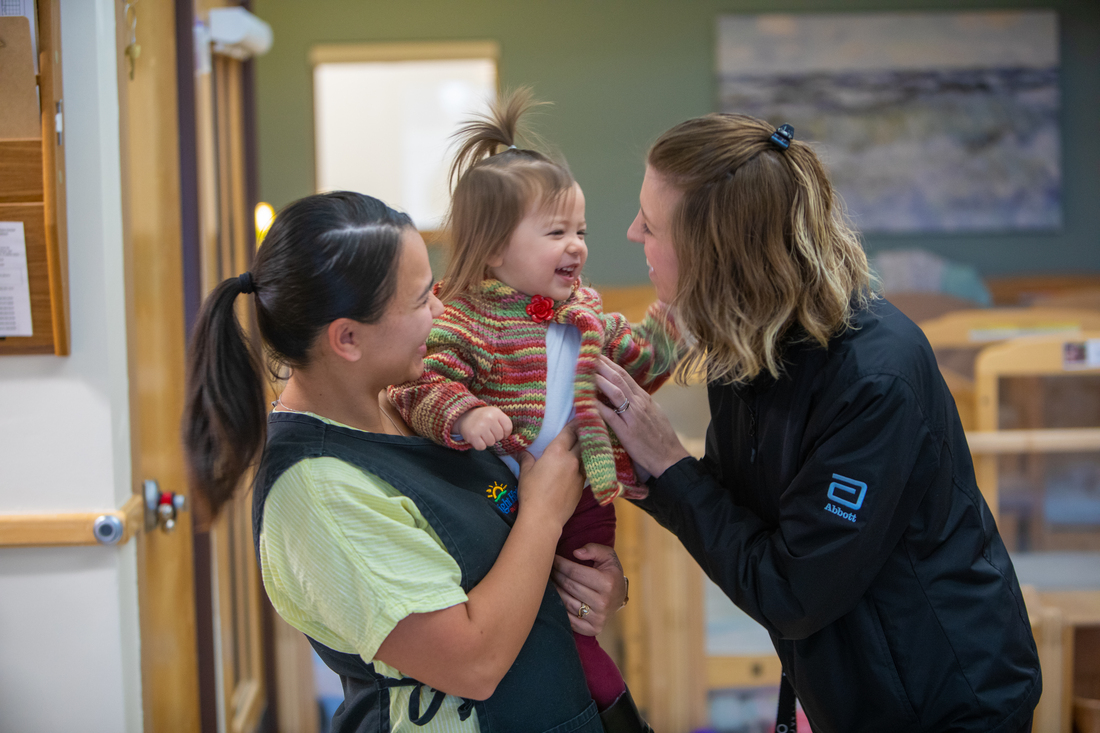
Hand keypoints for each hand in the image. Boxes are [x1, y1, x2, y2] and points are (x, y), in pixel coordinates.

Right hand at [455, 406, 512, 449]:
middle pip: (500, 437)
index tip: (499, 431)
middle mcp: (489, 418)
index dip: (505, 433)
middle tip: (487, 431)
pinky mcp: (472, 435)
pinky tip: (477, 438)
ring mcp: (480, 427)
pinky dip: (480, 445)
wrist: (464, 416)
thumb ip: (503, 423)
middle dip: (495, 436)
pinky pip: (482, 447)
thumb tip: (506, 436)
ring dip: (487, 441)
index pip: (508, 427)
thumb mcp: (494, 414)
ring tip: (482, 434)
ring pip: (491, 443)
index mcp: (496, 412)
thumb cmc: (483, 418)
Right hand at [516, 422, 584, 528]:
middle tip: (586, 426)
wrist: (544, 518)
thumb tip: (523, 451)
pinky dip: (584, 464)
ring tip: (586, 444)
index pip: (570, 431)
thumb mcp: (526, 472)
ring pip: (587, 455)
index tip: (580, 416)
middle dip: (584, 433)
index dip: (575, 423)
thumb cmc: (531, 493)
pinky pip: (585, 469)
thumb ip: (526, 458)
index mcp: (557, 452)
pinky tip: (581, 465)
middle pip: (583, 440)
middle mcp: (572, 459)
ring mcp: (580, 473)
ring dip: (586, 449)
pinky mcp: (583, 486)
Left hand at [551, 544, 627, 635]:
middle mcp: (603, 602)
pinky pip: (568, 618)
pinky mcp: (592, 629)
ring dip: (554, 590)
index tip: (551, 558)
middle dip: (555, 575)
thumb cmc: (610, 573)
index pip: (574, 572)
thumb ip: (594, 549)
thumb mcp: (608, 556)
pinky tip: (553, 597)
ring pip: (566, 602)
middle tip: (546, 568)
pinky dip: (558, 608)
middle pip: (569, 586)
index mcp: (607, 583)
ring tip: (548, 581)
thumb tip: (575, 553)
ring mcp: (598, 618)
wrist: (619, 597)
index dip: (560, 564)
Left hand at [595, 355, 689, 477]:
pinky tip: (588, 399)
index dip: (610, 365)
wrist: (670, 459)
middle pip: (619, 379)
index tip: (598, 356)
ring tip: (587, 371)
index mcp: (644, 399)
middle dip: (602, 366)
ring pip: (615, 392)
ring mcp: (634, 417)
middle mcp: (639, 403)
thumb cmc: (662, 439)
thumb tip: (628, 395)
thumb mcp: (654, 414)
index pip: (625, 376)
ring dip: (600, 380)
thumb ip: (641, 404)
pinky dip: (598, 406)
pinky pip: (610, 415)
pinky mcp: (627, 432)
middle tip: (588, 356)